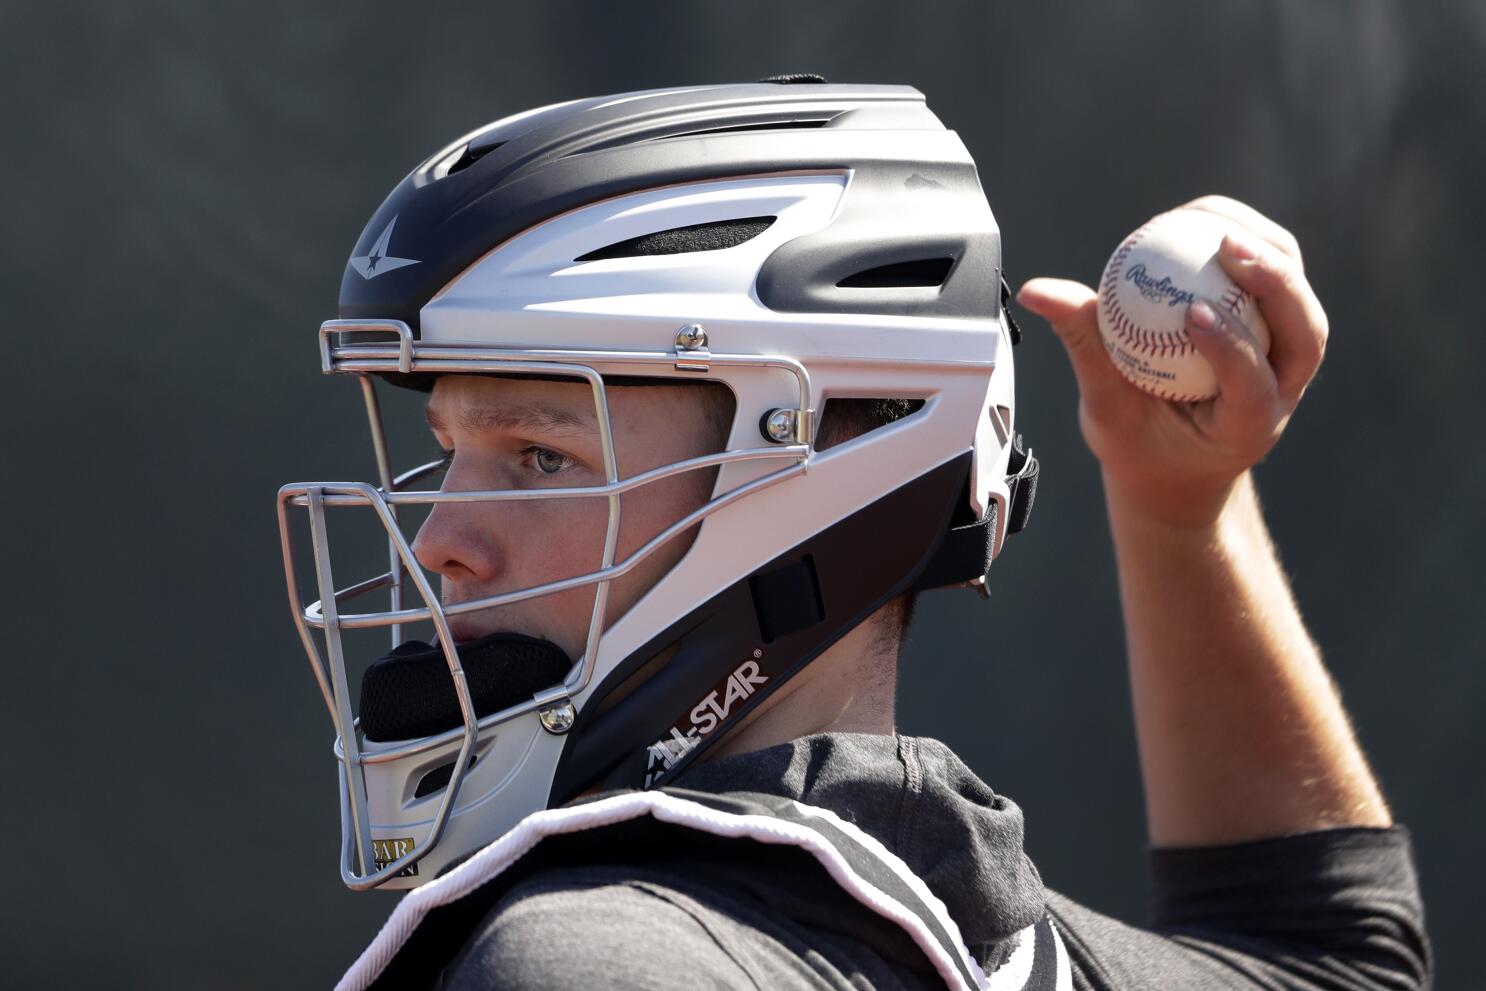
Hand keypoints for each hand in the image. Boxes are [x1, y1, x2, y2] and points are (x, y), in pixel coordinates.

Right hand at [1017, 196, 1329, 527]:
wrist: (1181, 463)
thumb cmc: (1139, 444)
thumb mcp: (1103, 408)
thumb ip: (1083, 346)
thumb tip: (1038, 291)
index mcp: (1245, 428)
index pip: (1252, 385)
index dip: (1232, 346)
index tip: (1192, 313)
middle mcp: (1283, 393)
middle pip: (1305, 333)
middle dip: (1277, 284)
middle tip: (1227, 247)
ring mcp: (1290, 362)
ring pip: (1302, 300)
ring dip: (1269, 250)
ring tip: (1215, 220)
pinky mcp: (1283, 332)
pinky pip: (1281, 278)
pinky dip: (1250, 242)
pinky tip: (1206, 219)